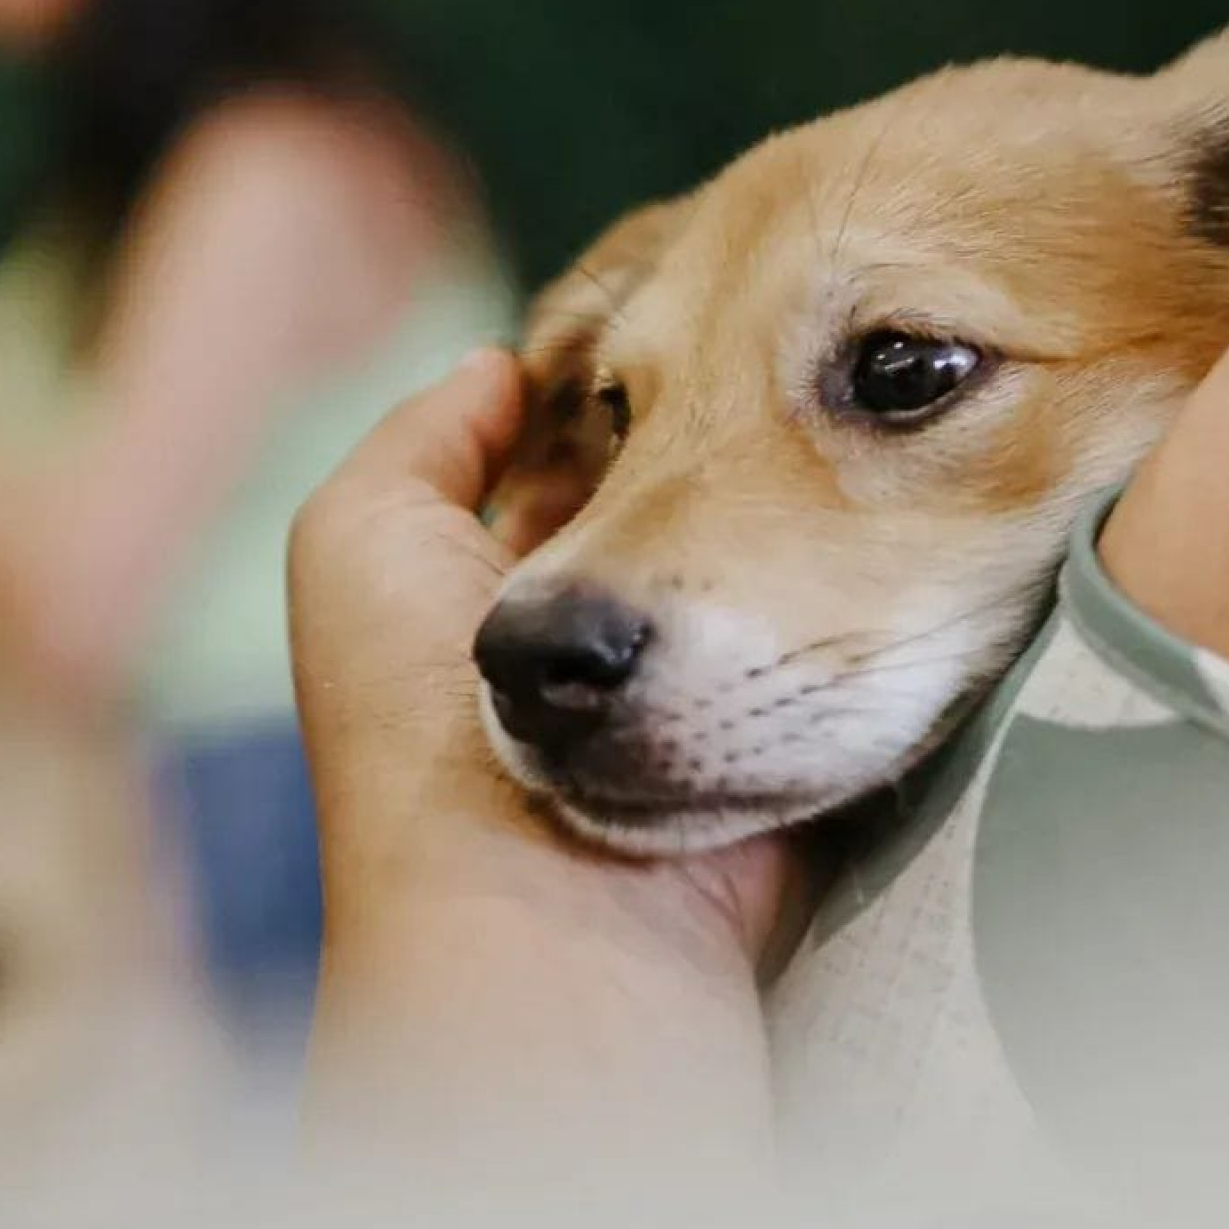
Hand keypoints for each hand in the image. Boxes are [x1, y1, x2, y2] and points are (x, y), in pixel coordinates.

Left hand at [289, 350, 810, 1153]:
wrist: (541, 909)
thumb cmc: (417, 714)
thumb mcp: (357, 536)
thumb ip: (424, 434)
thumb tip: (501, 363)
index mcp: (490, 592)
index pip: (569, 461)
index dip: (613, 391)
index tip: (674, 319)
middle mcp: (592, 639)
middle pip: (667, 493)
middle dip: (704, 426)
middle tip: (778, 349)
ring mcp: (692, 691)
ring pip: (752, 550)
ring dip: (786, 487)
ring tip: (833, 396)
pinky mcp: (783, 735)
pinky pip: (820, 630)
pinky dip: (836, 568)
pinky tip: (871, 487)